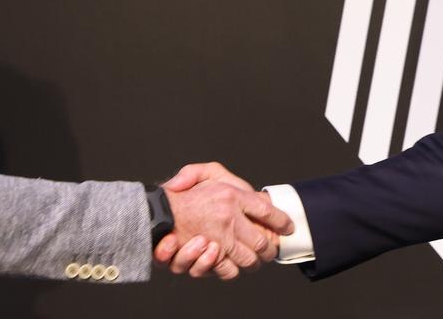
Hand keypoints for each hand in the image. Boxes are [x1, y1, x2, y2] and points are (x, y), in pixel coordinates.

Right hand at [153, 162, 292, 279]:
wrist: (154, 213)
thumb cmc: (179, 193)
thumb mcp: (203, 172)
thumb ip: (222, 174)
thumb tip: (248, 193)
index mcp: (232, 195)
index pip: (268, 211)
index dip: (282, 221)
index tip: (288, 227)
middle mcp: (230, 218)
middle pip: (264, 241)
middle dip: (270, 248)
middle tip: (270, 248)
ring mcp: (220, 239)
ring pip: (250, 259)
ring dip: (254, 261)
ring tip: (254, 258)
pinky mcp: (209, 256)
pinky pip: (230, 269)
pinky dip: (233, 269)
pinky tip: (232, 262)